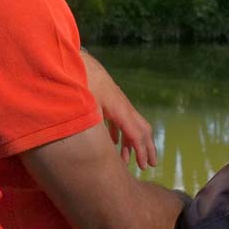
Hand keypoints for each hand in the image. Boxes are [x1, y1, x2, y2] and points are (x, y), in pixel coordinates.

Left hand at [80, 51, 156, 169]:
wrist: (79, 62)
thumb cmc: (83, 82)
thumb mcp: (88, 106)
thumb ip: (95, 126)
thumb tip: (100, 147)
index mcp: (120, 109)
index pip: (137, 134)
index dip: (142, 151)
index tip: (144, 167)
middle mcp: (123, 106)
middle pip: (142, 129)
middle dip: (147, 148)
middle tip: (149, 166)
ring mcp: (117, 103)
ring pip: (131, 125)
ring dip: (131, 144)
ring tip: (126, 161)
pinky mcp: (109, 101)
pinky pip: (120, 121)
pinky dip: (120, 135)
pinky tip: (113, 144)